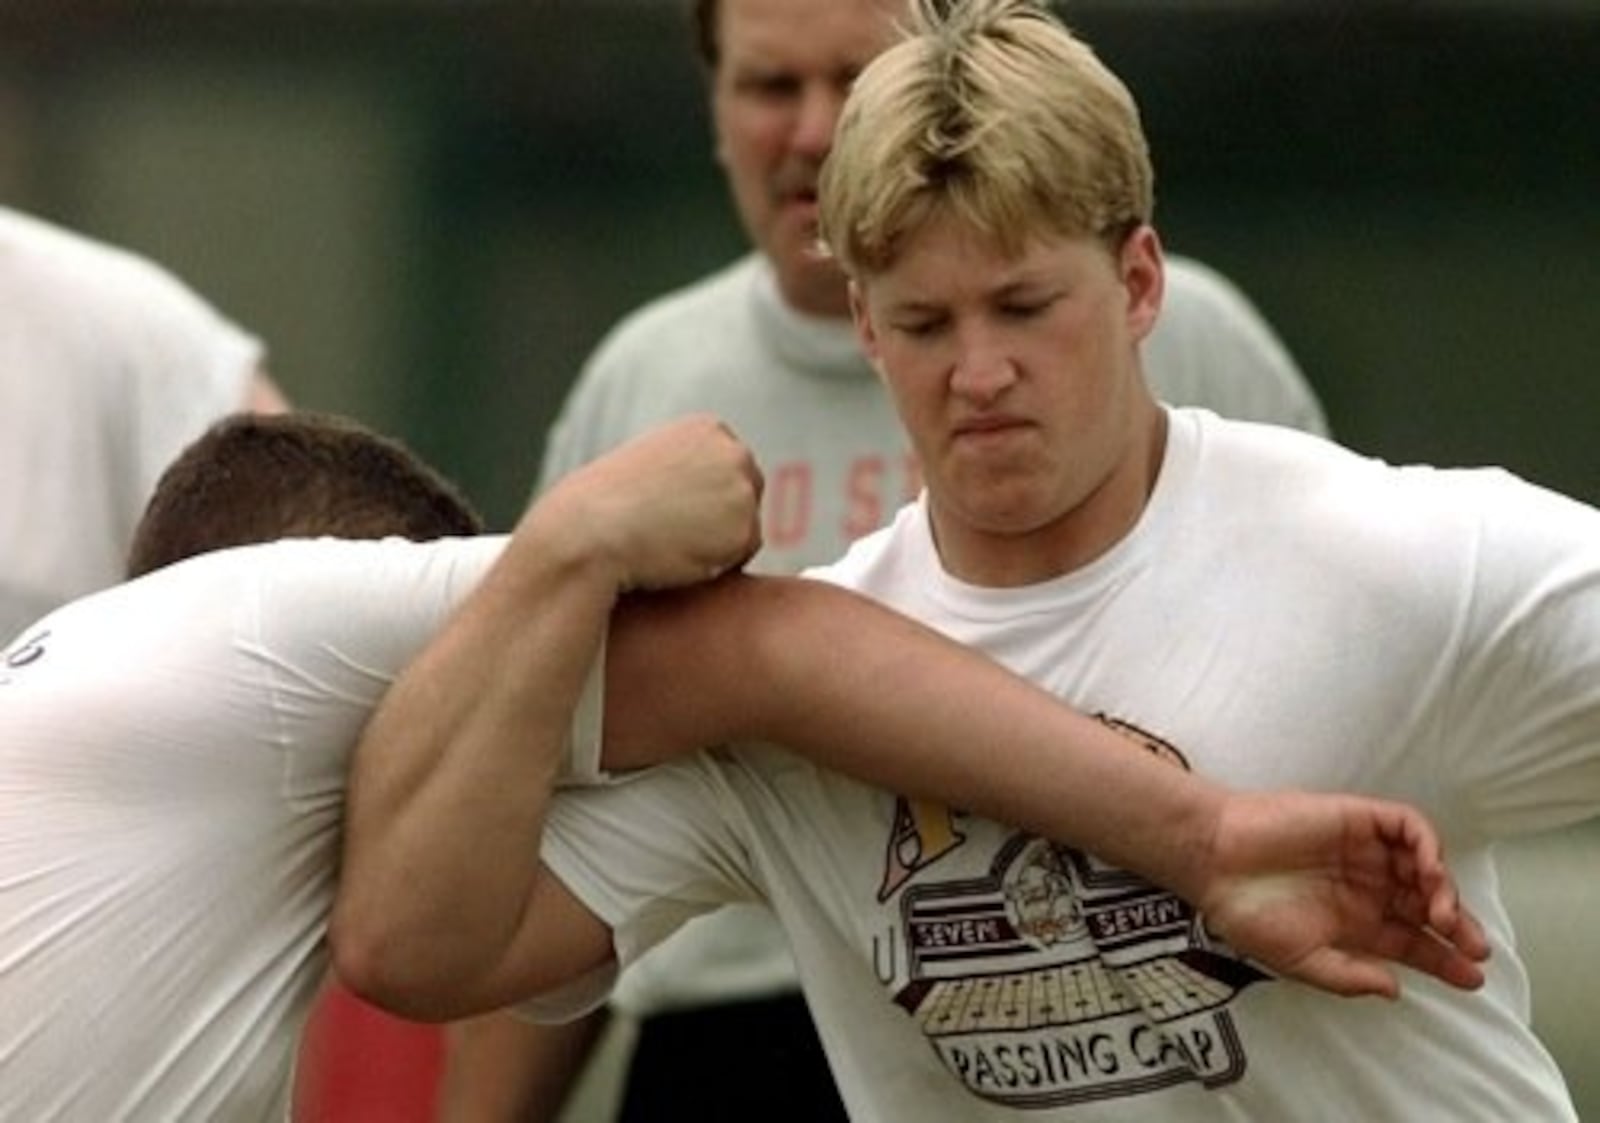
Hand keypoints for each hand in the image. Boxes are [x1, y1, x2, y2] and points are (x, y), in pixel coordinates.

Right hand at [544, 414, 763, 590]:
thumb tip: (710, 493)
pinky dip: (718, 564)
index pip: (731, 468)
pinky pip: (742, 555)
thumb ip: (688, 467)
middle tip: (675, 533)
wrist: (591, 530)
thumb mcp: (651, 463)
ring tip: (671, 542)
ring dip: (719, 542)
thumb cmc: (607, 503)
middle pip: (747, 495)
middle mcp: (733, 452)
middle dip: (722, 518)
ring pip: (746, 527)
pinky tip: (681, 557)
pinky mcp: (745, 529)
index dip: (707, 497)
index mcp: (709, 429)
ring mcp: (742, 490)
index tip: (675, 512)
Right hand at [1195, 791, 1489, 997]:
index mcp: (1355, 923)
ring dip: (1446, 890)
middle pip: (1428, 905)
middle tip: (1473, 948)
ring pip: (1424, 867)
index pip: (1413, 941)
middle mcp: (1367, 887)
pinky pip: (1407, 826)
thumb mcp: (1299, 960)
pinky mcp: (1358, 818)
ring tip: (1445, 915)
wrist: (1215, 858)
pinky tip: (1428, 872)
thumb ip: (1347, 977)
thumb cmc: (1247, 911)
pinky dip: (1427, 846)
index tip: (1471, 978)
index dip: (1445, 959)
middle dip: (1457, 928)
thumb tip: (1395, 988)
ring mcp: (1365, 852)